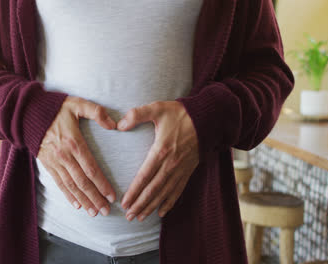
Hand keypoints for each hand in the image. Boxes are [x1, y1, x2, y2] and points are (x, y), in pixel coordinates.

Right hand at [38, 96, 116, 216]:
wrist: (27, 113)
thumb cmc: (56, 108)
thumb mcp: (77, 104)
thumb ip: (96, 112)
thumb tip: (114, 125)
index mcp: (74, 142)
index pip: (91, 169)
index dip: (102, 184)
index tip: (112, 196)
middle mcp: (64, 156)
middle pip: (82, 182)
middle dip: (95, 198)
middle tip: (107, 211)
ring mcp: (54, 162)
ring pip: (71, 186)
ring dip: (83, 200)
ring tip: (94, 212)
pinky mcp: (47, 164)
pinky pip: (59, 183)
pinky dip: (68, 196)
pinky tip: (77, 205)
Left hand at [118, 101, 198, 220]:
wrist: (208, 118)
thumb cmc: (180, 113)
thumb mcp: (157, 108)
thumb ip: (137, 114)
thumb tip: (119, 125)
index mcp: (162, 150)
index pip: (145, 176)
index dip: (134, 191)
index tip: (125, 203)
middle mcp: (171, 164)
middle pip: (154, 189)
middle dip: (140, 204)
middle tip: (128, 217)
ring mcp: (181, 169)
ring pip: (165, 193)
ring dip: (152, 207)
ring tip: (140, 217)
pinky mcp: (188, 171)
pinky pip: (178, 191)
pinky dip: (169, 203)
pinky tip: (161, 212)